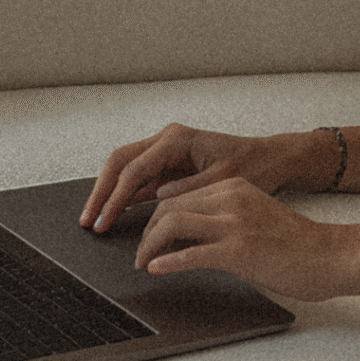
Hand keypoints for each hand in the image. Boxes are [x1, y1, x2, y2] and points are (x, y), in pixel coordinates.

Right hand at [80, 123, 302, 232]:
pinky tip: (115, 216)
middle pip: (120, 162)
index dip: (115, 197)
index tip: (104, 220)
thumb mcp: (225, 182)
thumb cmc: (254, 166)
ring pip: (125, 169)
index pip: (134, 169)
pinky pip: (139, 180)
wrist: (271, 159)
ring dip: (109, 194)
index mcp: (177, 139)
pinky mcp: (169, 166)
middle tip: (88, 220)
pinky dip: (125, 197)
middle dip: (101, 192)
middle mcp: (167, 140)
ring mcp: (166, 152)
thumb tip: (159, 199)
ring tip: (95, 221)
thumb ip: (190, 189)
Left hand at [134, 178, 359, 311]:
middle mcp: (230, 197)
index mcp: (232, 187)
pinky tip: (155, 270)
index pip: (178, 196)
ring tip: (142, 263)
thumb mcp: (253, 219)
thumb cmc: (297, 245)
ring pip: (173, 223)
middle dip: (146, 232)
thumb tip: (184, 241)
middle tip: (138, 253)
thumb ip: (221, 222)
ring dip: (150, 245)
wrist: (333, 255)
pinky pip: (191, 253)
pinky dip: (167, 261)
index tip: (144, 235)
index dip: (154, 217)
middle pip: (169, 207)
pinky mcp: (239, 249)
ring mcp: (234, 221)